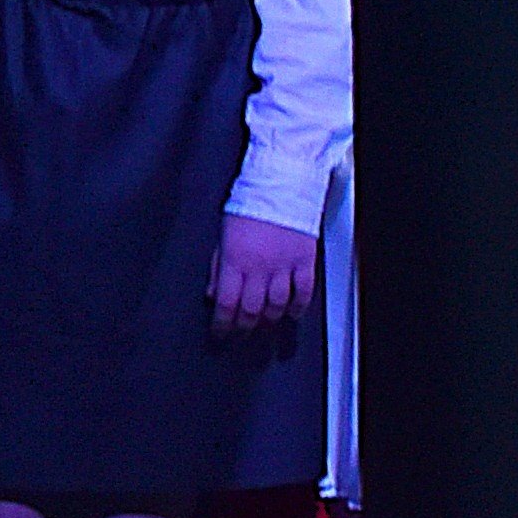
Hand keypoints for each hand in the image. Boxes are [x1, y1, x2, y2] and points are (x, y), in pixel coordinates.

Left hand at [209, 213, 317, 333]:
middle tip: (242, 332)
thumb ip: (217, 268)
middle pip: (251, 310)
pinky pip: (303, 291)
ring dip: (270, 319)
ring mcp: (284, 265)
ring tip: (266, 323)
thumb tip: (213, 293)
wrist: (281, 186)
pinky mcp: (304, 260)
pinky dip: (298, 306)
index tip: (221, 332)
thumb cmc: (250, 207)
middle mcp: (259, 267)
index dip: (222, 324)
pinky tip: (292, 313)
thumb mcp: (223, 237)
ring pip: (277, 304)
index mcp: (234, 261)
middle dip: (245, 326)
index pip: (226, 303)